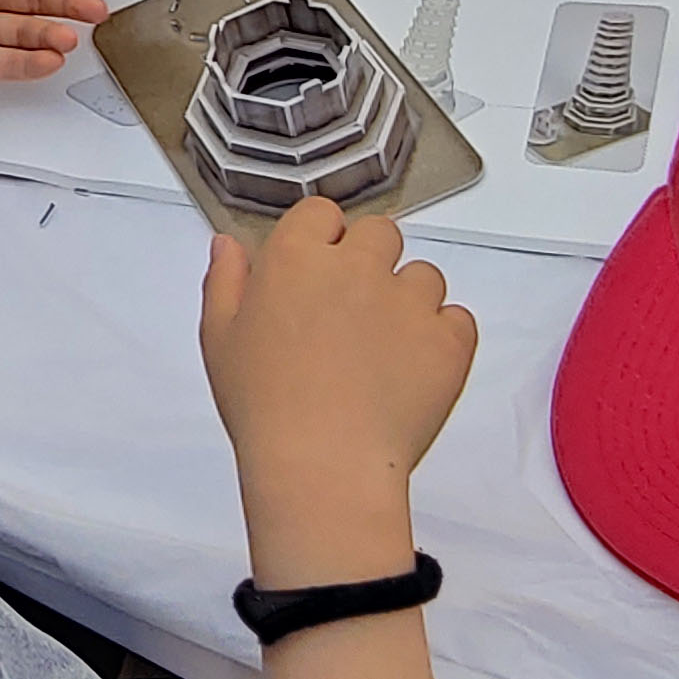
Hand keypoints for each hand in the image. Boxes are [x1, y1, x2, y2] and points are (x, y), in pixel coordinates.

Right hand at [200, 195, 477, 584]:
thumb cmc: (265, 407)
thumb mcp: (220, 340)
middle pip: (380, 233)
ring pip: (424, 275)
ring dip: (409, 300)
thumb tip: (228, 245)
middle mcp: (357, 266)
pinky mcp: (448, 339)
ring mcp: (409, 301)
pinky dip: (443, 337)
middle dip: (370, 262)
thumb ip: (226, 282)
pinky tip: (412, 368)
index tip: (317, 271)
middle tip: (352, 313)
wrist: (322, 465)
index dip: (322, 240)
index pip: (322, 213)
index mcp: (298, 257)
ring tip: (383, 350)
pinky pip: (458, 319)